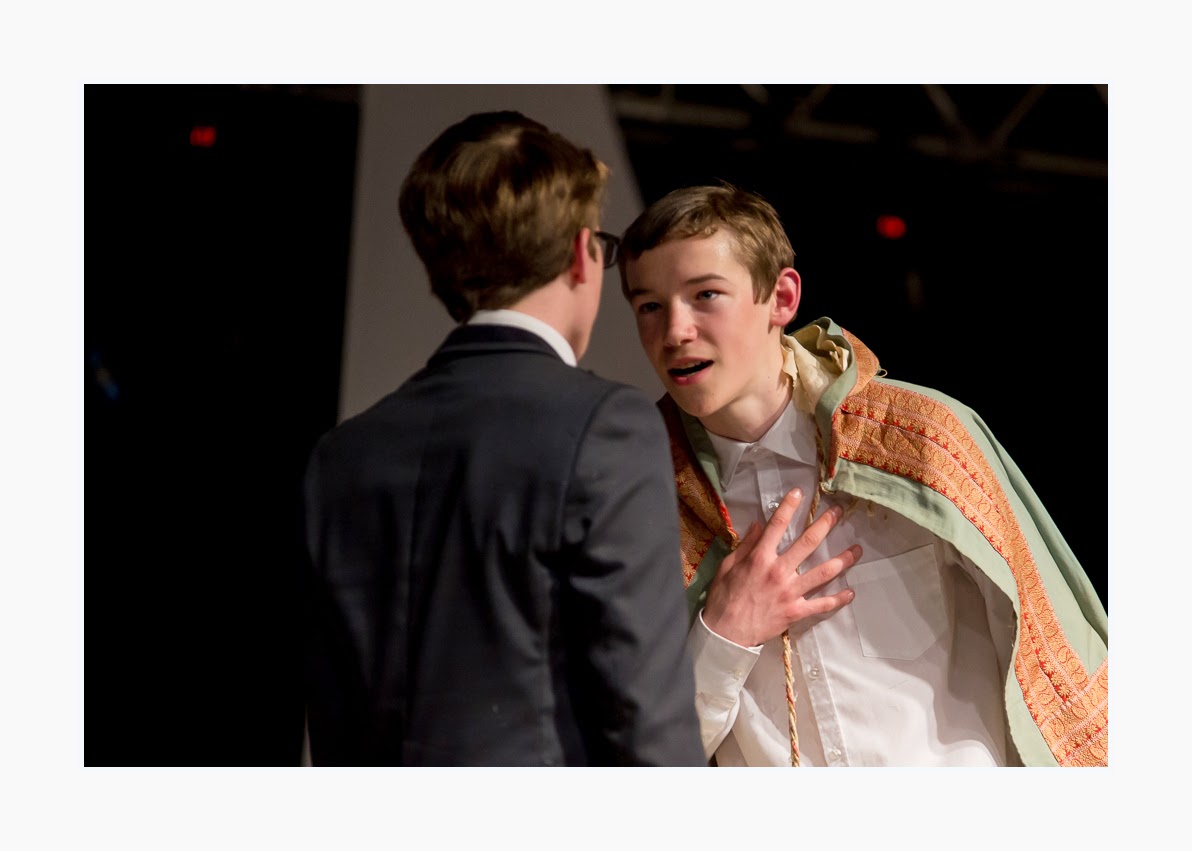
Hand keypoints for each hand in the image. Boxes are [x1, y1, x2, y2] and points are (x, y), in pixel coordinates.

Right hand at [702, 486, 860, 647]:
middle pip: (808, 543)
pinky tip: (851, 592)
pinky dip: (838, 599)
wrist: (726, 632)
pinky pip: (822, 605)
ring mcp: (790, 592)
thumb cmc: (724, 597)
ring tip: (857, 549)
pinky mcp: (796, 611)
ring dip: (843, 560)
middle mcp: (778, 571)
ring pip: (823, 573)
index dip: (789, 506)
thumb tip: (759, 524)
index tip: (799, 492)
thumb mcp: (728, 566)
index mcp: (760, 558)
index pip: (777, 525)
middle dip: (825, 524)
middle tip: (838, 512)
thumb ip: (745, 545)